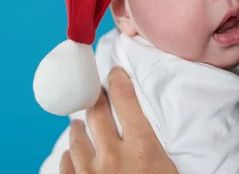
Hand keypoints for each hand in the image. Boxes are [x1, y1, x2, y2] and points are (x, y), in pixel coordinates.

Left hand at [60, 67, 177, 173]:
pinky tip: (68, 154)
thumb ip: (162, 144)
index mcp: (143, 148)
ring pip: (78, 141)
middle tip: (96, 93)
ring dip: (78, 128)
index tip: (116, 73)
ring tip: (78, 123)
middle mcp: (113, 157)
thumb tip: (160, 123)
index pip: (125, 100)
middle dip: (96, 99)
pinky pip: (66, 168)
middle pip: (97, 115)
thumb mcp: (172, 167)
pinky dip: (67, 158)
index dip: (118, 80)